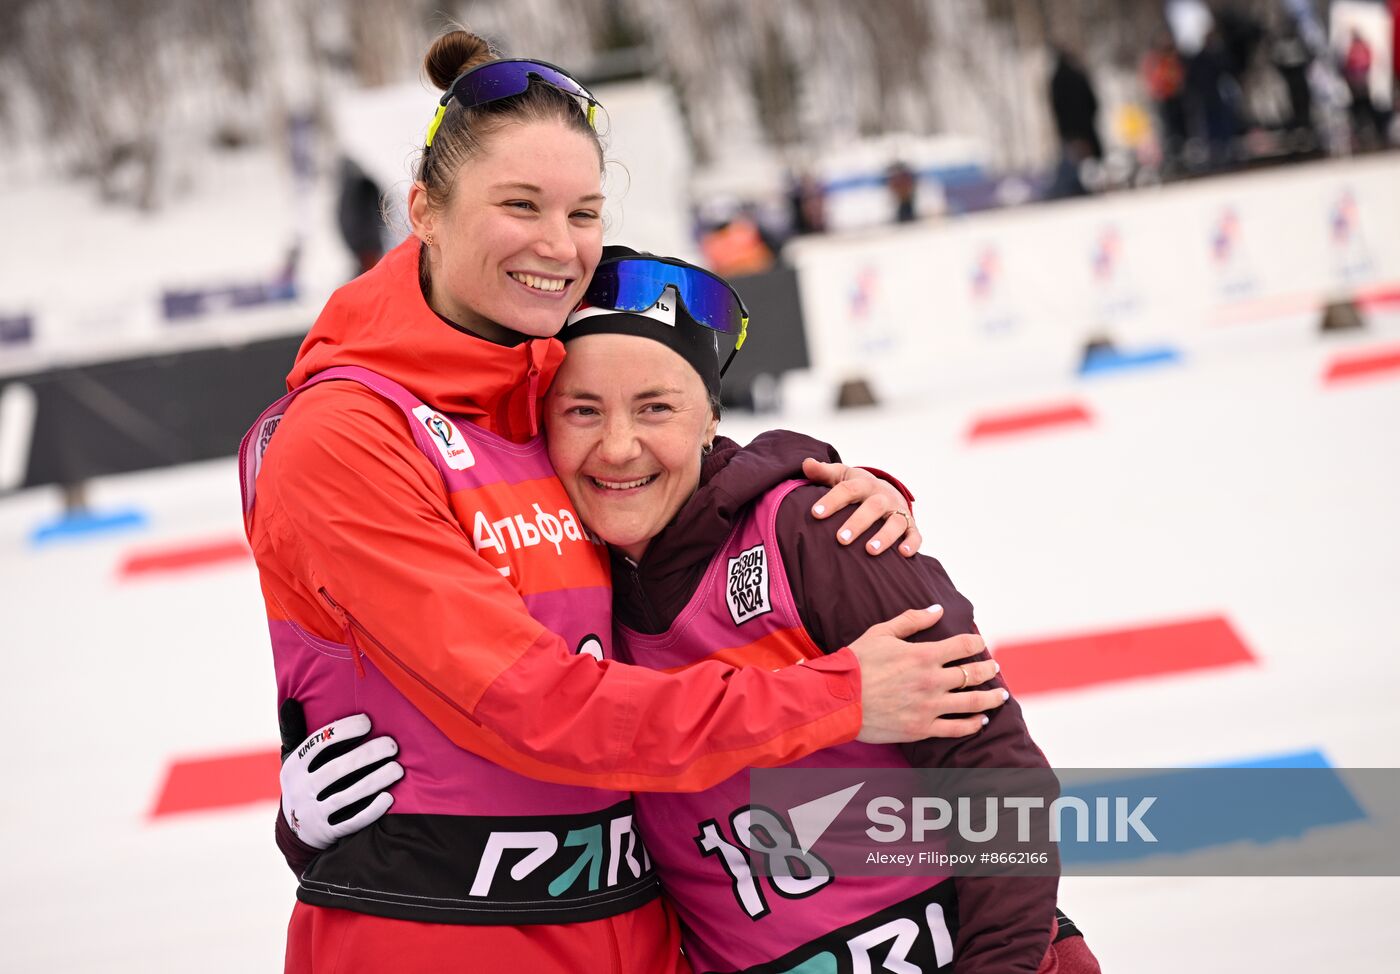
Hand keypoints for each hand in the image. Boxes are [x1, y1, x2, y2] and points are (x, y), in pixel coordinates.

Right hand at [280, 712, 403, 849]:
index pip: (319, 744)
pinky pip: (351, 822)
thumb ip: (294, 731)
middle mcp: (300, 789)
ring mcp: (313, 813)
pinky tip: (389, 798)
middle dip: (367, 755)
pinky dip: (371, 810)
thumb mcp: (292, 759)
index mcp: (293, 766)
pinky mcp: (327, 832)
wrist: (294, 831)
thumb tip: (290, 701)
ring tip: (397, 769)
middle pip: (336, 769)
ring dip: (375, 781)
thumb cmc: (303, 782)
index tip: (368, 722)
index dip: (344, 731)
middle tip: (392, 745)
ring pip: (347, 796)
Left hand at [802, 458, 921, 556]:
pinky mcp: (910, 526)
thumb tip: (806, 464)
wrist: (885, 492)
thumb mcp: (841, 476)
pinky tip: (903, 554)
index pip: (848, 489)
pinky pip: (915, 535)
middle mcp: (883, 497)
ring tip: (870, 551)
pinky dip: (911, 543)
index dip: (832, 500)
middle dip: (857, 523)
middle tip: (840, 539)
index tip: (816, 514)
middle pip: (873, 507)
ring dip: (884, 536)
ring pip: (895, 522)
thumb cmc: (856, 488)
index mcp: (864, 484)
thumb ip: (823, 472)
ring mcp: (898, 511)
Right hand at [848, 605, 1005, 742]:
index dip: (976, 643)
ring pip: (972, 703)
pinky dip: (973, 725)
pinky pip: (956, 729)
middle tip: (995, 668)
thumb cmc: (856, 663)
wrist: (837, 699)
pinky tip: (980, 721)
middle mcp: (932, 681)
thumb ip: (912, 620)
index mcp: (924, 655)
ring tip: (1000, 695)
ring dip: (990, 698)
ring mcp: (929, 707)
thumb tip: (937, 609)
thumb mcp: (881, 632)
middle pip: (973, 674)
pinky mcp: (922, 728)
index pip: (963, 645)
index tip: (981, 643)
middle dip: (988, 669)